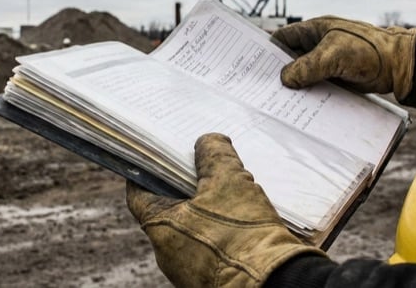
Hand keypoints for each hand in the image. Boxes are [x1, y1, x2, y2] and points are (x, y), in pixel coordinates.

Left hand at [126, 133, 321, 287]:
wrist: (277, 285)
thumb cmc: (243, 235)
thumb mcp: (229, 181)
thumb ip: (214, 155)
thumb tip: (207, 142)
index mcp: (159, 227)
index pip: (139, 191)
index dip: (148, 169)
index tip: (159, 154)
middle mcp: (167, 252)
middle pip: (169, 207)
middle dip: (187, 185)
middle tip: (205, 164)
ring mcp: (189, 269)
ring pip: (193, 226)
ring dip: (210, 206)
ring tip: (234, 188)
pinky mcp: (212, 277)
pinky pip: (212, 244)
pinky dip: (223, 228)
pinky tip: (246, 215)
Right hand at [272, 16, 415, 98]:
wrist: (399, 66)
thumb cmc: (368, 50)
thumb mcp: (334, 55)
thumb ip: (307, 66)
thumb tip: (285, 80)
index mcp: (314, 31)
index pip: (282, 39)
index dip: (267, 51)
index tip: (252, 66)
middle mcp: (317, 45)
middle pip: (289, 59)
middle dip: (277, 72)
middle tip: (260, 89)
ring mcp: (325, 63)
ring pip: (301, 75)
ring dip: (293, 86)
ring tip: (276, 102)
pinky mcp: (334, 78)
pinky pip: (314, 86)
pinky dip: (307, 95)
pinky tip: (298, 108)